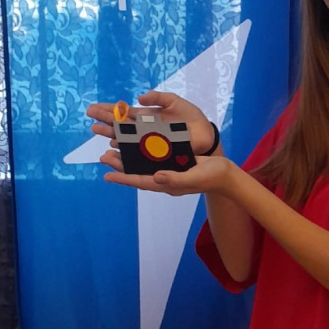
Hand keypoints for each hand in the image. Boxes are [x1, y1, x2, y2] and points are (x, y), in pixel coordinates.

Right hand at [86, 91, 214, 153]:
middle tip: (90, 116)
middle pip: (119, 125)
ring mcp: (147, 140)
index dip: (109, 110)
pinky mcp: (154, 151)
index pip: (123, 112)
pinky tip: (114, 144)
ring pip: (124, 138)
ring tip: (96, 130)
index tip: (93, 108)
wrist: (205, 133)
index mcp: (146, 116)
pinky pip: (136, 150)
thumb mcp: (174, 101)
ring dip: (110, 133)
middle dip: (105, 120)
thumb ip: (158, 97)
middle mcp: (143, 129)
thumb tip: (139, 98)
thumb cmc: (190, 117)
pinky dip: (124, 148)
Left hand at [99, 150, 231, 195]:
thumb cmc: (211, 176)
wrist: (225, 173)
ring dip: (128, 157)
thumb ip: (175, 179)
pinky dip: (142, 151)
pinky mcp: (174, 161)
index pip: (141, 181)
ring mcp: (168, 170)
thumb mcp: (194, 177)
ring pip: (143, 164)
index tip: (107, 175)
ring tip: (113, 150)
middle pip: (137, 172)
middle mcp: (164, 178)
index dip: (123, 178)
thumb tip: (155, 176)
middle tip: (103, 157)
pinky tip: (135, 143)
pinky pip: (153, 157)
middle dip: (120, 166)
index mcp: (167, 184)